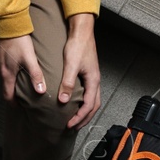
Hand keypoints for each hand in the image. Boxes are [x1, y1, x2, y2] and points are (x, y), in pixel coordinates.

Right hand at [0, 33, 44, 101]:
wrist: (5, 24)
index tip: (18, 107)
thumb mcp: (30, 58)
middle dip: (12, 91)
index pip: (7, 95)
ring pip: (2, 74)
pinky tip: (13, 62)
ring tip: (19, 77)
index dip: (13, 103)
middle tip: (21, 93)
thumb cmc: (18, 41)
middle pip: (4, 85)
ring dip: (9, 77)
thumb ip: (35, 75)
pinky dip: (6, 67)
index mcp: (6, 74)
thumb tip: (41, 91)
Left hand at [59, 13, 100, 128]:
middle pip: (94, 106)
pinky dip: (85, 103)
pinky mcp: (89, 74)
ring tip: (76, 119)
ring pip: (93, 100)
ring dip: (85, 112)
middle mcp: (95, 81)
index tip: (69, 124)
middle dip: (84, 118)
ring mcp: (93, 78)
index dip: (80, 117)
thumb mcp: (71, 65)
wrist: (82, 32)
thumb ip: (67, 83)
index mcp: (93, 80)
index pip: (89, 105)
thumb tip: (64, 101)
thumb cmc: (78, 46)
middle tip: (73, 127)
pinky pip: (90, 94)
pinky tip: (76, 103)